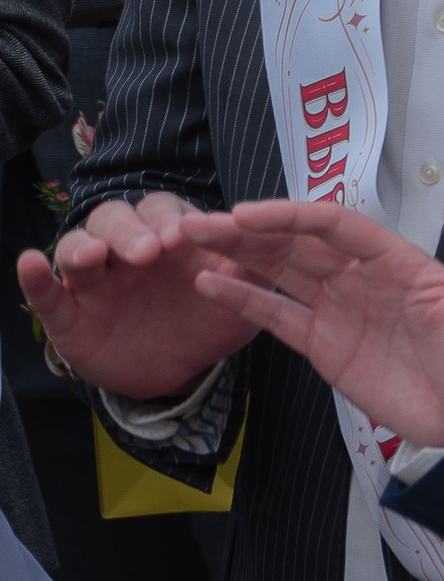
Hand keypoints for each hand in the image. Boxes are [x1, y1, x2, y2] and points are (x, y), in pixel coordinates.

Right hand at [14, 194, 257, 397]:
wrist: (181, 368)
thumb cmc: (211, 317)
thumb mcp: (242, 292)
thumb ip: (256, 263)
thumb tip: (277, 232)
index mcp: (170, 236)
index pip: (163, 212)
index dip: (169, 220)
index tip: (182, 234)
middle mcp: (127, 249)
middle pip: (116, 221)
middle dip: (129, 232)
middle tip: (147, 252)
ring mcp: (94, 280)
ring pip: (76, 247)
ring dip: (83, 248)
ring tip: (93, 257)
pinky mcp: (68, 315)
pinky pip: (46, 294)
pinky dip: (34, 278)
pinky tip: (28, 263)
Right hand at [182, 182, 443, 449]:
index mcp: (395, 259)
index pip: (334, 226)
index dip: (291, 216)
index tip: (246, 213)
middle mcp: (361, 278)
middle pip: (297, 244)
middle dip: (248, 231)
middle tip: (196, 223)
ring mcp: (339, 310)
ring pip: (280, 273)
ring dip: (238, 255)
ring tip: (192, 240)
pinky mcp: (324, 346)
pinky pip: (278, 317)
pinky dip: (244, 300)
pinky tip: (210, 284)